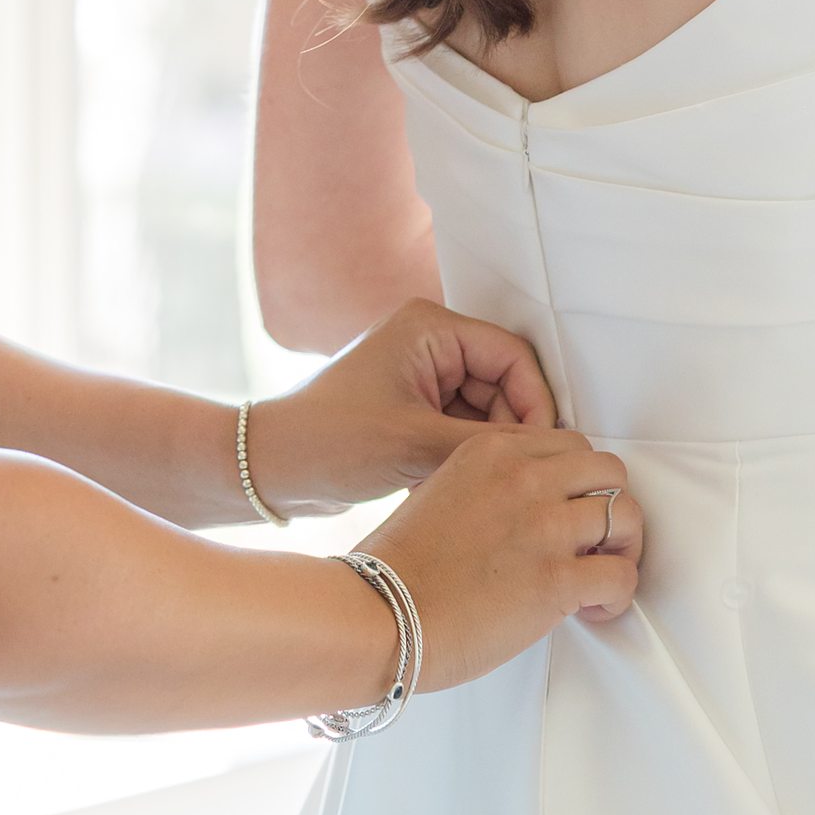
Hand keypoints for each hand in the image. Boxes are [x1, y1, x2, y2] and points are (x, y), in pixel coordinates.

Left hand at [248, 299, 556, 518]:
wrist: (269, 470)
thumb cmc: (326, 442)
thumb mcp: (415, 444)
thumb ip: (489, 445)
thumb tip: (546, 455)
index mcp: (430, 327)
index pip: (513, 357)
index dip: (534, 403)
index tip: (541, 450)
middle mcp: (429, 344)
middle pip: (504, 385)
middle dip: (508, 432)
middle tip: (510, 477)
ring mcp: (421, 378)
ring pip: (486, 413)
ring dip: (485, 451)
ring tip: (472, 486)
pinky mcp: (414, 410)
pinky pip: (462, 430)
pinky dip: (463, 459)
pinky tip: (449, 487)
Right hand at [360, 427, 644, 688]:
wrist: (381, 613)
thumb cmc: (404, 566)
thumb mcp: (444, 490)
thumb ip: (494, 486)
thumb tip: (534, 511)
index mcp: (493, 450)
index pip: (572, 446)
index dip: (581, 483)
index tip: (573, 511)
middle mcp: (525, 478)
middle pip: (610, 473)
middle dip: (611, 506)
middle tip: (598, 541)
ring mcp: (544, 526)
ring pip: (627, 517)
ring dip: (623, 550)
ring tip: (600, 576)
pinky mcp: (556, 579)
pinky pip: (621, 576)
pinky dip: (618, 595)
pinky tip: (594, 609)